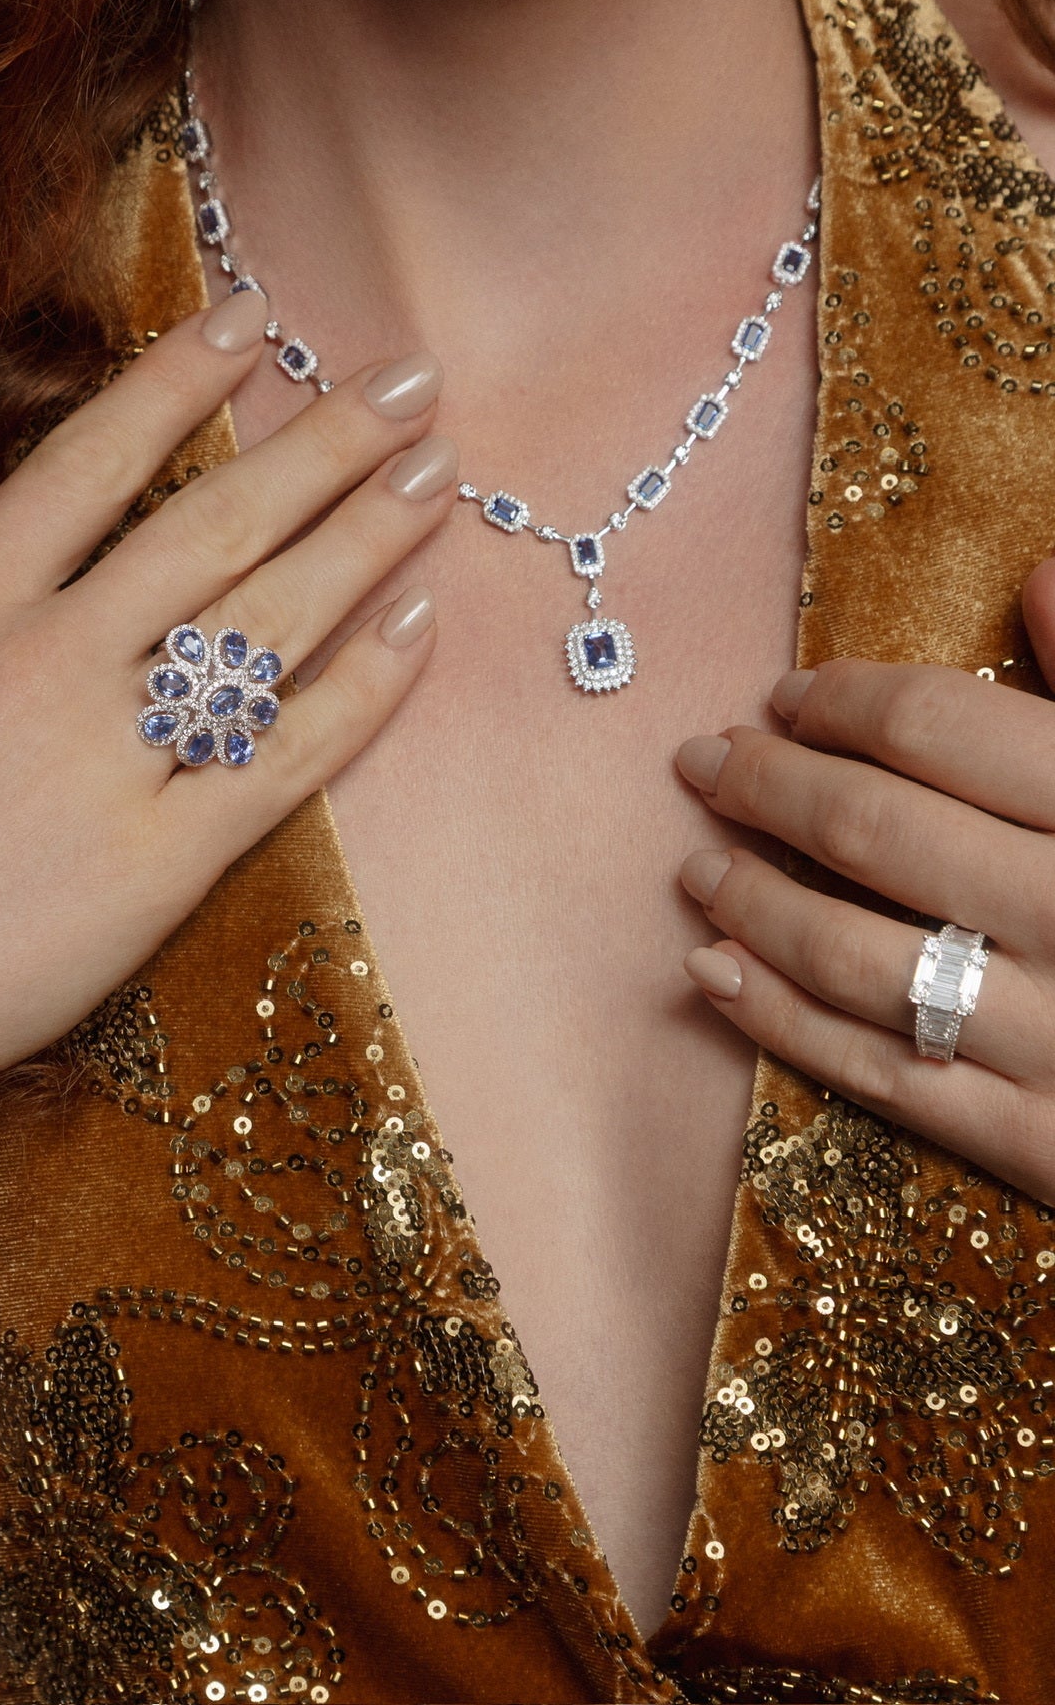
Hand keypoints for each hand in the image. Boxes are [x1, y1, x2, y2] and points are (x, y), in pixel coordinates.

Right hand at [0, 292, 456, 1139]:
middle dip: (322, 443)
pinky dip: (361, 692)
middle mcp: (46, 660)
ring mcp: (110, 758)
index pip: (89, 461)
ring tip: (438, 478)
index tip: (251, 319)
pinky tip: (418, 629)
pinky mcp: (162, 860)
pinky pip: (285, 759)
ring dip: (364, 540)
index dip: (178, 381)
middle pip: (212, 526)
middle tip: (410, 382)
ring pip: (266, 623)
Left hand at [673, 558, 1054, 1204]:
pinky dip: (780, 1021)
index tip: (791, 697)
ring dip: (756, 903)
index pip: (939, 729)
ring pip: (859, 957)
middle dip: (769, 787)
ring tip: (698, 868)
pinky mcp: (1041, 1140)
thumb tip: (1041, 576)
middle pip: (876, 832)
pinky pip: (880, 1073)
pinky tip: (713, 973)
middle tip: (705, 762)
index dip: (845, 702)